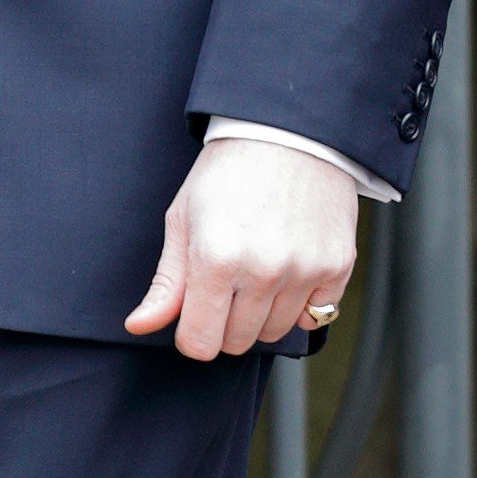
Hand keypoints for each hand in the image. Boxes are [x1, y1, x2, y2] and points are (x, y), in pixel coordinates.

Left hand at [125, 137, 358, 361]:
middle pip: (237, 343)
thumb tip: (139, 325)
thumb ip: (167, 282)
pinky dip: (301, 305)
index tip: (195, 313)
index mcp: (216, 258)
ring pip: (275, 333)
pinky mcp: (337, 266)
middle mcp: (263, 270)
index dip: (192, 334)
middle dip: (225, 322)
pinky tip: (289, 270)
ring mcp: (304, 270)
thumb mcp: (184, 219)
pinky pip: (316, 316)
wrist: (288, 133)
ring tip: (258, 270)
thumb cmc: (230, 172)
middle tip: (226, 282)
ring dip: (262, 313)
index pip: (200, 344)